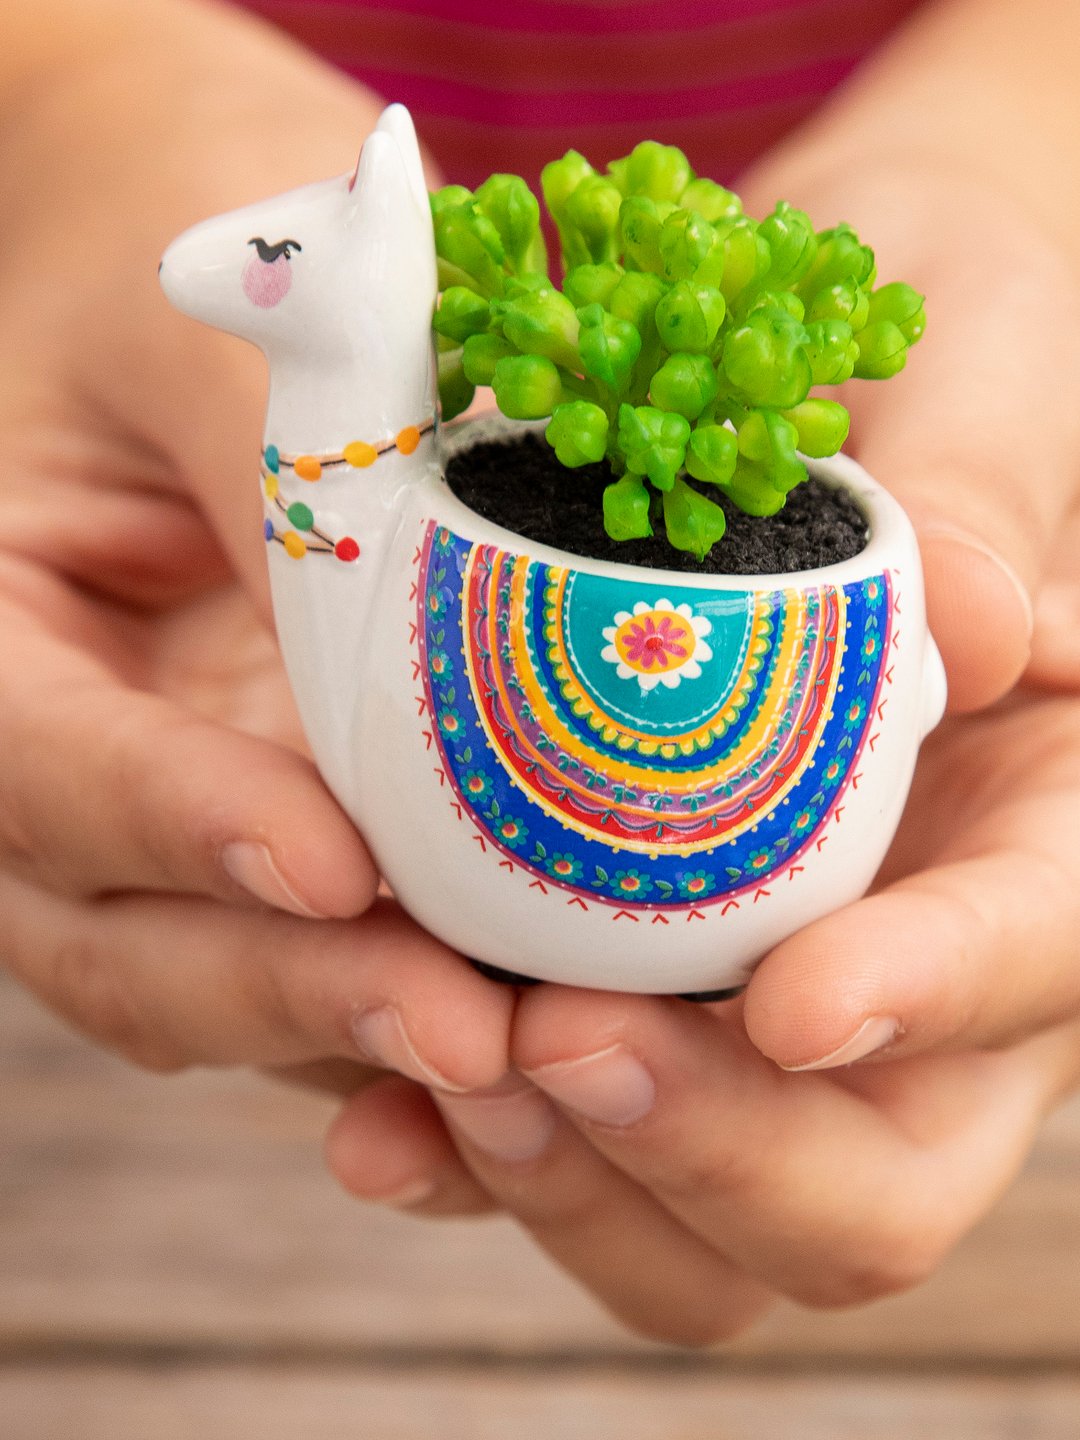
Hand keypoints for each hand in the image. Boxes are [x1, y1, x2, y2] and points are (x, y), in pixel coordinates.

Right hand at [0, 0, 510, 1145]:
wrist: (221, 288)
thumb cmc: (195, 242)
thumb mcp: (222, 325)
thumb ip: (292, 473)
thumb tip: (437, 644)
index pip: (44, 763)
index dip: (177, 827)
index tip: (335, 874)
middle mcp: (62, 759)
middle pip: (126, 935)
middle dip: (290, 995)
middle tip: (463, 1033)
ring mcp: (165, 825)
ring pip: (225, 986)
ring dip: (364, 1040)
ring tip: (526, 1058)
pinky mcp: (272, 839)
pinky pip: (320, 969)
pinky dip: (409, 1016)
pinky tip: (538, 1036)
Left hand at [324, 144, 1079, 1337]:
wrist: (813, 392)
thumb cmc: (941, 344)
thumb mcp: (985, 358)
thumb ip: (986, 485)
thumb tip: (980, 625)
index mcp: (1057, 822)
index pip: (1045, 952)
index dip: (939, 996)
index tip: (789, 1001)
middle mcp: (933, 967)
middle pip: (887, 1182)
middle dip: (727, 1155)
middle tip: (557, 1046)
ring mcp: (780, 1016)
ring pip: (728, 1229)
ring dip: (590, 1192)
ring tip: (451, 1085)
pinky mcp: (644, 1011)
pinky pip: (588, 1163)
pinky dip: (486, 1162)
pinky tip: (377, 1125)